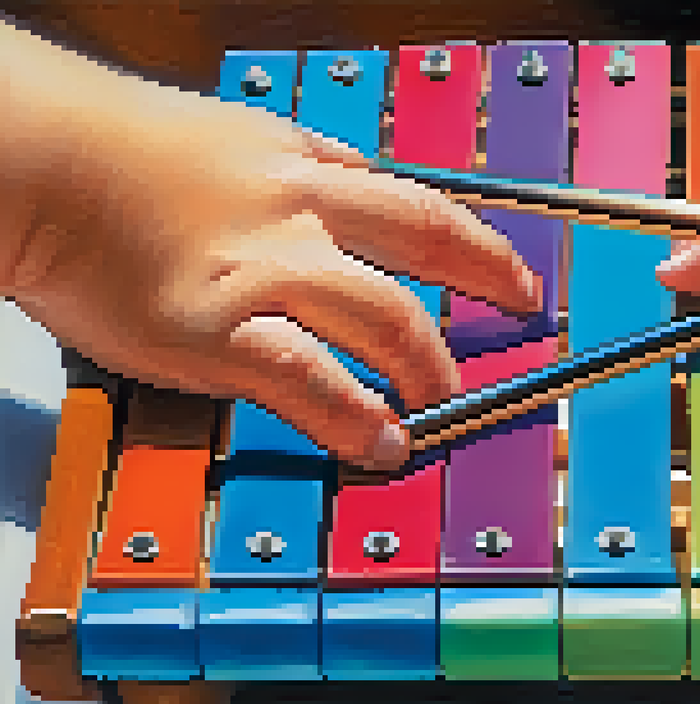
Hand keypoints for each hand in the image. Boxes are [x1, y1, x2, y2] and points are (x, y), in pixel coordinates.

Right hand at [1, 26, 539, 468]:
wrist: (29, 158)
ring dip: (431, 365)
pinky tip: (382, 441)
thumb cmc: (108, 150)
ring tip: (442, 398)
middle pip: (431, 239)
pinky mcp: (220, 329)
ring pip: (390, 318)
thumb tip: (330, 190)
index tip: (502, 265)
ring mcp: (267, 271)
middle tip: (521, 306)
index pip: (410, 201)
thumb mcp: (226, 139)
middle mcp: (300, 211)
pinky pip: (314, 381)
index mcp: (301, 165)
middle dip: (491, 276)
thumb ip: (288, 171)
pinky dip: (359, 417)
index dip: (472, 239)